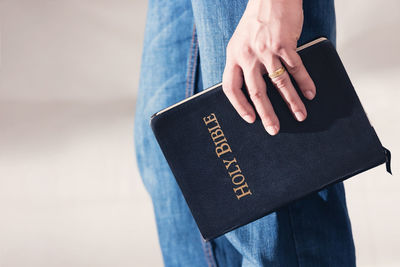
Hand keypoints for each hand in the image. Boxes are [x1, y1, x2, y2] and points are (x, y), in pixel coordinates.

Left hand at [222, 0, 315, 134]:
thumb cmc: (256, 20)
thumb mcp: (240, 41)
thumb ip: (243, 62)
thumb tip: (251, 87)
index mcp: (234, 56)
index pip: (231, 87)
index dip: (239, 105)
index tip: (249, 118)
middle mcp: (248, 55)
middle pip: (256, 92)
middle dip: (266, 114)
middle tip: (273, 129)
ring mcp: (266, 50)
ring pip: (279, 83)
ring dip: (291, 102)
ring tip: (299, 115)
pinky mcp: (284, 44)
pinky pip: (296, 68)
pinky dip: (304, 82)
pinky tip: (310, 93)